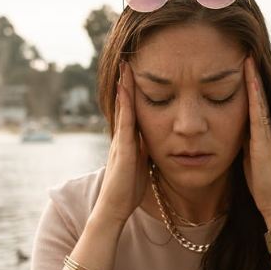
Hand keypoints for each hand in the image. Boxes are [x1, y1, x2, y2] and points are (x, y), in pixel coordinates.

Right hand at [92, 62, 149, 225]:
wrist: (114, 208)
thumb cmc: (128, 189)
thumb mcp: (141, 164)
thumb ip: (145, 150)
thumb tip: (156, 138)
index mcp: (128, 141)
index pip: (131, 111)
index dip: (132, 93)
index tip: (135, 74)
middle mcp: (121, 137)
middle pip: (124, 105)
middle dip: (125, 84)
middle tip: (127, 61)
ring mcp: (120, 142)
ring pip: (123, 109)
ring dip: (124, 88)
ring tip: (125, 67)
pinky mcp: (123, 150)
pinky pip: (125, 123)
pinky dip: (125, 105)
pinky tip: (126, 91)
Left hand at [241, 56, 270, 222]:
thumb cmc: (258, 182)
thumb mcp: (245, 154)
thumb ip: (241, 140)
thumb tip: (224, 128)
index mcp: (257, 129)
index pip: (250, 98)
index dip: (245, 79)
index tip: (237, 57)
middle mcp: (264, 125)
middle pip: (256, 93)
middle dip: (251, 71)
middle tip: (244, 46)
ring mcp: (266, 131)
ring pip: (258, 98)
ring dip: (254, 76)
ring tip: (248, 53)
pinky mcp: (264, 139)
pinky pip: (258, 111)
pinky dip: (255, 93)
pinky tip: (251, 78)